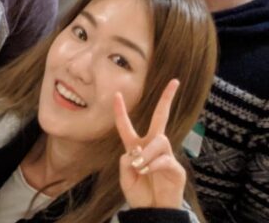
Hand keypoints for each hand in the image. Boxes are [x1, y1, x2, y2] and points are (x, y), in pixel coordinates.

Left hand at [116, 79, 185, 210]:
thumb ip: (126, 161)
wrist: (152, 210)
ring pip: (159, 140)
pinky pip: (164, 159)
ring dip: (146, 154)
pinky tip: (148, 172)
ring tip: (141, 168)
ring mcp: (166, 155)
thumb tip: (137, 152)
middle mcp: (152, 146)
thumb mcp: (125, 175)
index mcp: (135, 146)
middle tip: (174, 81)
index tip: (116, 94)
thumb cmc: (139, 192)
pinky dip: (152, 165)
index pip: (126, 126)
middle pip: (160, 117)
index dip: (120, 111)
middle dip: (167, 99)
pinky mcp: (175, 167)